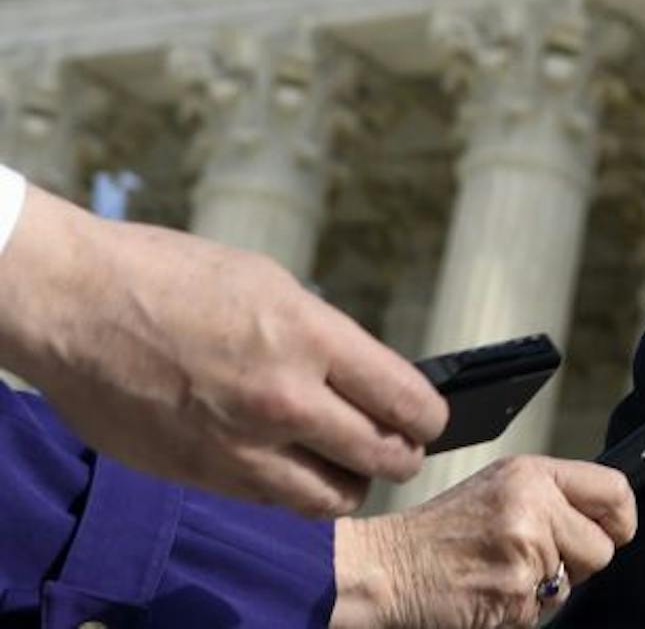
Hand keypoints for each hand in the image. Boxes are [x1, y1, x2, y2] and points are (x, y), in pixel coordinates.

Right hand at [0, 186, 447, 515]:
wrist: (76, 304)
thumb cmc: (173, 279)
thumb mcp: (273, 288)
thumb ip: (325, 340)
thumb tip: (365, 380)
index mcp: (310, 339)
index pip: (406, 400)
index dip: (429, 418)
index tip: (431, 420)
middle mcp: (282, 398)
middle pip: (380, 456)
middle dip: (401, 455)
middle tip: (402, 449)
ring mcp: (239, 445)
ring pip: (331, 497)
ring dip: (351, 484)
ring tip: (352, 467)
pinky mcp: (198, 474)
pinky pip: (272, 501)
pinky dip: (295, 493)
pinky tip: (296, 469)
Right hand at [332, 456, 636, 628]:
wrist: (384, 569)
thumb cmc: (438, 535)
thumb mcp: (499, 490)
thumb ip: (552, 497)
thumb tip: (606, 519)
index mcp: (532, 474)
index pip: (614, 490)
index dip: (621, 520)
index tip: (613, 532)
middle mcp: (533, 506)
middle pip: (602, 549)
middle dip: (575, 565)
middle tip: (532, 560)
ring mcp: (524, 552)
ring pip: (571, 587)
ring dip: (542, 591)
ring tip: (499, 573)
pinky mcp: (514, 594)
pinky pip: (541, 613)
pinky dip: (518, 612)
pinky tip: (487, 594)